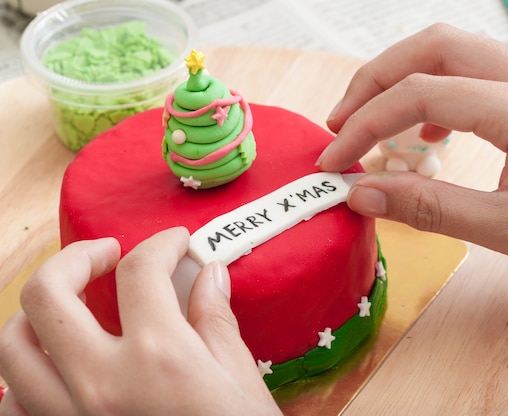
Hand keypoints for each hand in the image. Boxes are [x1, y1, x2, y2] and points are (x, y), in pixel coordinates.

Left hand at [0, 227, 280, 414]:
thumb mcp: (238, 380)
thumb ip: (215, 319)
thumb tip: (209, 274)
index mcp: (159, 357)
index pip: (141, 271)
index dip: (161, 244)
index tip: (175, 244)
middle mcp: (101, 383)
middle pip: (48, 293)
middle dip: (75, 257)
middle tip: (108, 254)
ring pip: (11, 348)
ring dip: (39, 314)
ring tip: (75, 307)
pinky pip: (13, 405)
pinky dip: (23, 378)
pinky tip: (57, 370)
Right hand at [318, 24, 507, 301]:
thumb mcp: (506, 231)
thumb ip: (427, 207)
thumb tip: (363, 194)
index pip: (421, 96)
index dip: (366, 125)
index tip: (335, 159)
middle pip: (435, 47)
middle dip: (378, 79)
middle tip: (343, 120)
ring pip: (459, 53)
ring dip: (407, 80)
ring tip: (375, 122)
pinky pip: (483, 74)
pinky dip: (442, 93)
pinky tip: (432, 133)